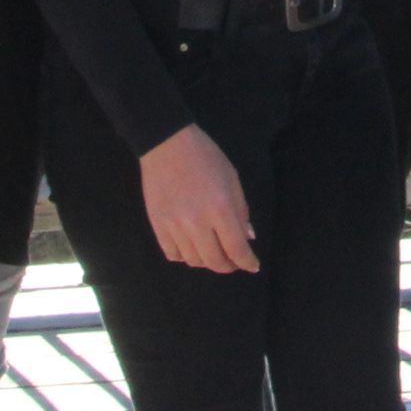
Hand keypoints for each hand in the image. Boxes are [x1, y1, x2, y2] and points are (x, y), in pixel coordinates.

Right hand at [139, 124, 257, 272]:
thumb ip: (241, 211)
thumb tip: (247, 238)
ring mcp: (175, 227)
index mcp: (221, 209)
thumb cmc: (206, 157)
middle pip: (214, 261)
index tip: (253, 266)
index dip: (247, 262)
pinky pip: (173, 254)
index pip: (237, 249)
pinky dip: (185, 256)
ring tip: (213, 251)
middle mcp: (198, 223)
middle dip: (228, 266)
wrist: (167, 144)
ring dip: (207, 261)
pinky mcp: (158, 226)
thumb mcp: (232, 179)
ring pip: (194, 261)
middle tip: (234, 262)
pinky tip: (191, 246)